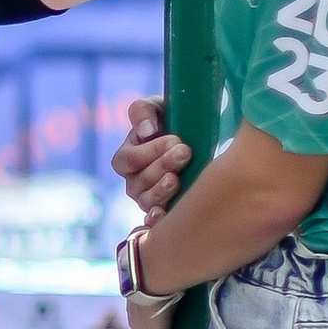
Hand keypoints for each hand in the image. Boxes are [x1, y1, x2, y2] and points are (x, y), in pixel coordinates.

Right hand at [111, 93, 188, 215]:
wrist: (199, 140)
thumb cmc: (173, 120)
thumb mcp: (156, 108)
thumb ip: (143, 111)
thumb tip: (146, 132)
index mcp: (128, 157)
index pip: (128, 160)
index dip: (149, 152)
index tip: (175, 139)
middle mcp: (134, 181)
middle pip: (139, 182)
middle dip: (162, 165)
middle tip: (185, 151)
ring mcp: (147, 199)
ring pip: (146, 201)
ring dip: (162, 190)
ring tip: (178, 178)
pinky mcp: (163, 211)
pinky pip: (153, 220)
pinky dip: (156, 218)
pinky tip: (163, 214)